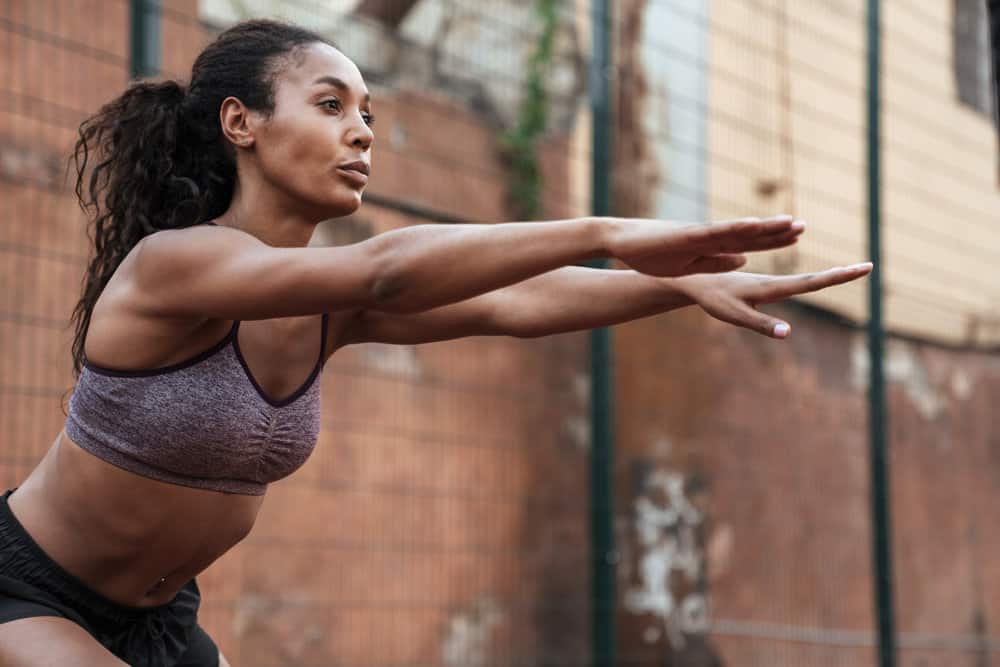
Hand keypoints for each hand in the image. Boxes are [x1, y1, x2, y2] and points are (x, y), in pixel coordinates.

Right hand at [607, 215, 804, 276]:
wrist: (621, 240)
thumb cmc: (650, 253)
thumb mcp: (689, 265)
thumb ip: (716, 261)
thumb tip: (744, 260)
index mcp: (710, 246)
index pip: (748, 243)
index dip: (773, 240)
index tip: (797, 235)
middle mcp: (710, 236)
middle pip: (749, 234)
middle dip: (777, 231)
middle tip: (804, 225)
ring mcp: (699, 234)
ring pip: (738, 230)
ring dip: (764, 227)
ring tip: (790, 222)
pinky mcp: (686, 234)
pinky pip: (715, 232)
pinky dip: (735, 228)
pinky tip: (754, 225)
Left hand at [675, 262, 873, 337]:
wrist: (694, 279)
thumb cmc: (713, 300)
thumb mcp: (736, 316)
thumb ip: (762, 324)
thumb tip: (788, 333)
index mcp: (773, 288)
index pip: (812, 283)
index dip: (839, 276)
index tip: (864, 266)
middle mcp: (774, 282)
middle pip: (814, 280)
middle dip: (842, 274)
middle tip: (869, 266)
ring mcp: (768, 283)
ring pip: (804, 279)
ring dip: (829, 275)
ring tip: (852, 272)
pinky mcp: (759, 285)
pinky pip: (790, 281)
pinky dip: (809, 279)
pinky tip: (815, 280)